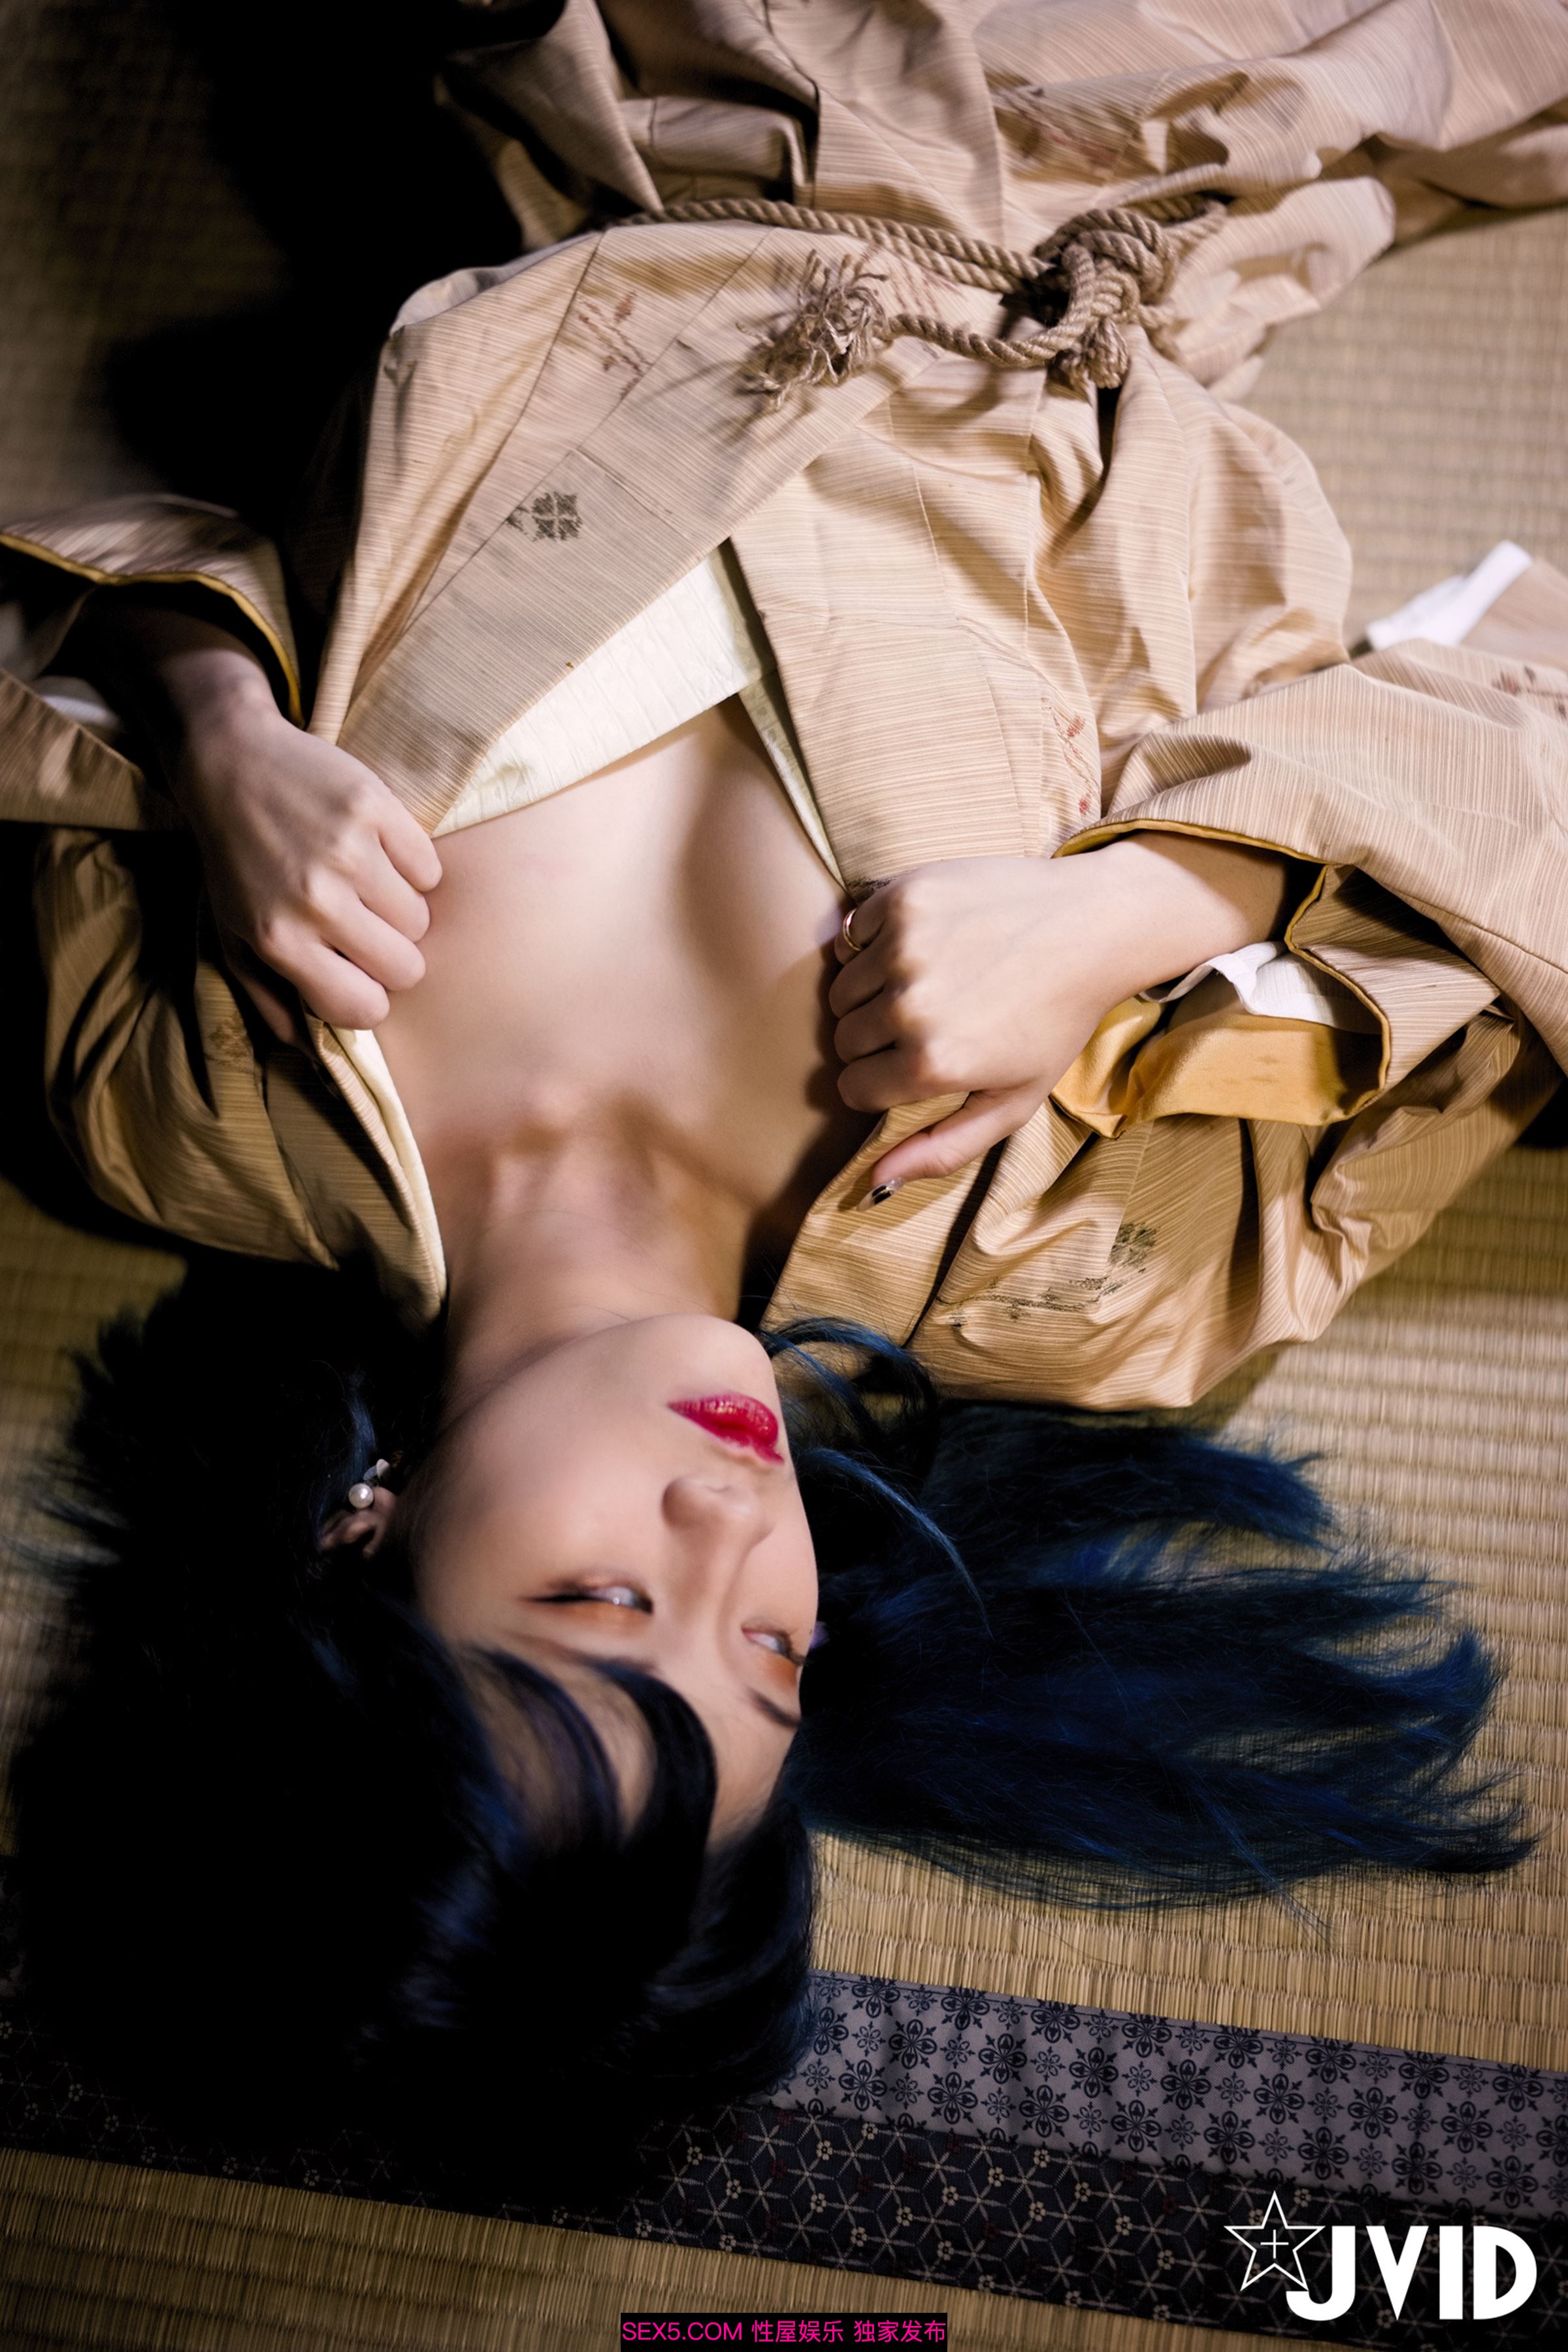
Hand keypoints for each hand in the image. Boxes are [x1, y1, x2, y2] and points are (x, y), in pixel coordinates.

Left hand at [173, 683, 441, 1039]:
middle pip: (405, 967)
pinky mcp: (375, 809)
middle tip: (366, 926)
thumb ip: (267, 999)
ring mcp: (349, 852)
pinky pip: (428, 868)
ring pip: (419, 919)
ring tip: (365, 883)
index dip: (370, 996)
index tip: (359, 975)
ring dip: (399, 908)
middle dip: (392, 955)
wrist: (229, 761)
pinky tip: (377, 850)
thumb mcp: (232, 935)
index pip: (364, 1007)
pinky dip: (411, 866)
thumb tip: (307, 1050)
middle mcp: (316, 901)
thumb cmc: (231, 858)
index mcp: (280, 940)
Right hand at [830, 839, 1292, 1190]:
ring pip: (841, 987)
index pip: (853, 1086)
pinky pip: (851, 934)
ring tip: (924, 983)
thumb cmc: (1056, 1021)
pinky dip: (873, 941)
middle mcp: (909, 1007)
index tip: (910, 1065)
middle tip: (926, 1022)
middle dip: (874, 1039)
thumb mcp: (1012, 1101)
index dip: (879, 1081)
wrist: (1095, 925)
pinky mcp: (903, 897)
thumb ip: (942, 1148)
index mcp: (931, 1063)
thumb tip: (873, 1182)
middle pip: (844, 1038)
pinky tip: (923, 944)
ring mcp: (903, 947)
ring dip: (870, 991)